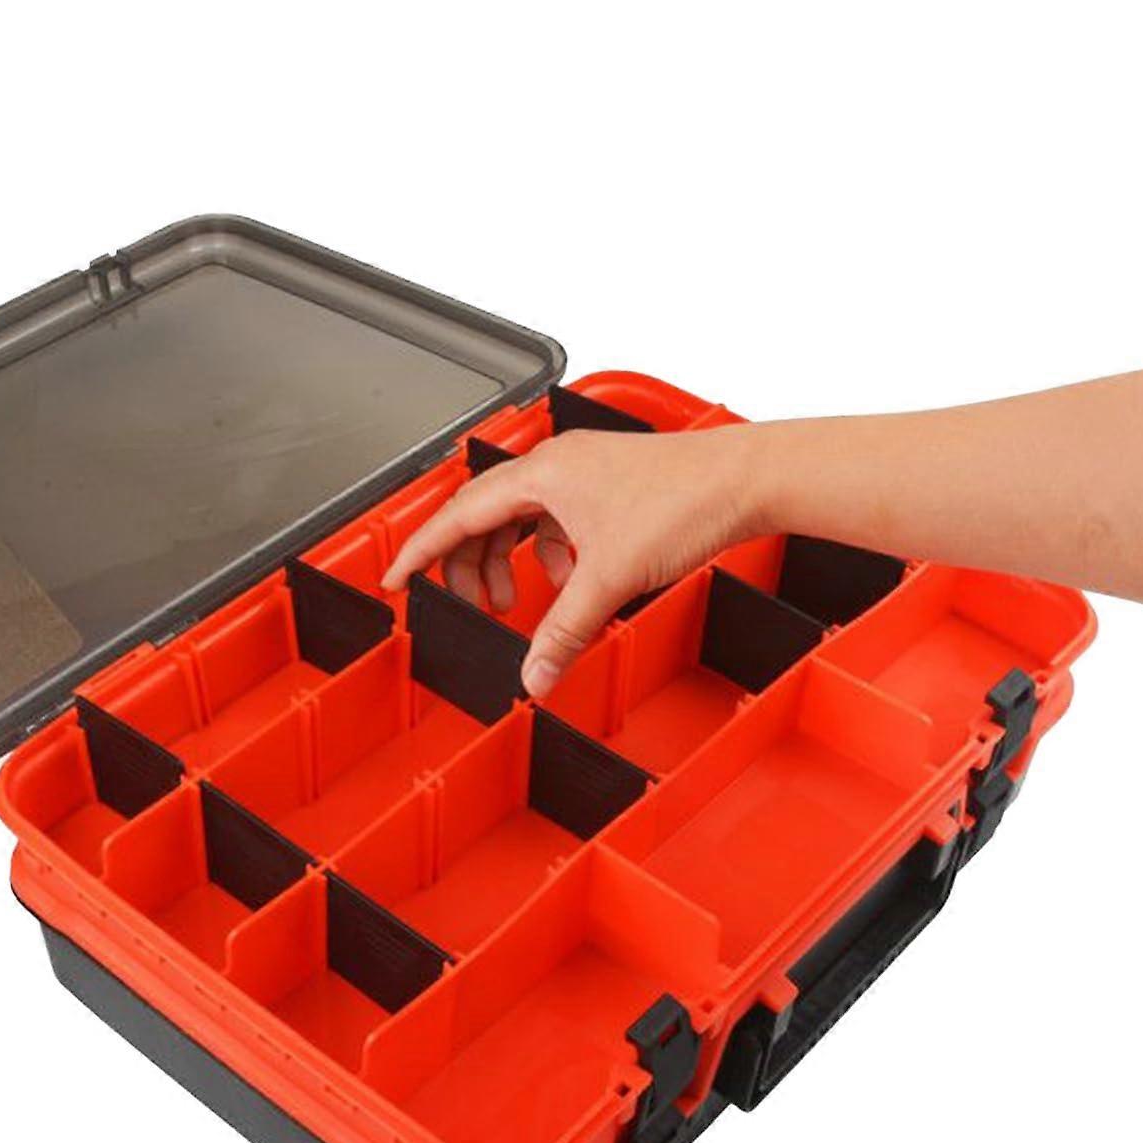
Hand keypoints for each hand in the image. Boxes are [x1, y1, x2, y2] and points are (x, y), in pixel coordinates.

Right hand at [381, 425, 763, 695]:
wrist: (747, 479)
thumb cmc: (686, 499)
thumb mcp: (610, 578)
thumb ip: (563, 632)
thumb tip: (533, 676)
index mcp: (540, 474)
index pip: (459, 513)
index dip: (421, 549)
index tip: (394, 576)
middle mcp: (555, 465)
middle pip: (484, 515)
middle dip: (467, 564)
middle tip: (463, 604)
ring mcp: (581, 471)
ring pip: (520, 518)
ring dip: (509, 561)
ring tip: (514, 601)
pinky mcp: (607, 484)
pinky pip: (556, 520)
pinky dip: (552, 554)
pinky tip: (574, 582)